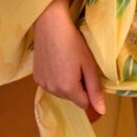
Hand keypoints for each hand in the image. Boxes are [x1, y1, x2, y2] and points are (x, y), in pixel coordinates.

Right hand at [33, 0, 104, 116]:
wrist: (51, 25)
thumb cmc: (74, 42)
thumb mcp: (89, 65)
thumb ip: (95, 90)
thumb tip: (101, 112)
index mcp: (68, 89)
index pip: (84, 104)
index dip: (89, 91)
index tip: (88, 73)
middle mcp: (53, 90)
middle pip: (72, 98)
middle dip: (78, 87)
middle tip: (78, 65)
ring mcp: (42, 84)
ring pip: (61, 92)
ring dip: (66, 83)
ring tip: (67, 62)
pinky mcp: (35, 77)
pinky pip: (50, 85)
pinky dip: (55, 78)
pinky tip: (57, 62)